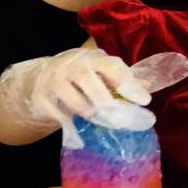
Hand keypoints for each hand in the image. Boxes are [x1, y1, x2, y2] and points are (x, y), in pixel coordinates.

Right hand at [0, 48, 148, 121]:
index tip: (142, 99)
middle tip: (115, 112)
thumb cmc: (79, 77)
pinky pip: (54, 110)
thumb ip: (120, 80)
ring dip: (83, 108)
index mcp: (91, 59)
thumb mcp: (98, 73)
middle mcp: (72, 66)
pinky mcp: (41, 97)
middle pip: (87, 78)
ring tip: (93, 116)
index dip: (126, 81)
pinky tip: (74, 128)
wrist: (41, 78)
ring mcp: (54, 80)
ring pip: (68, 94)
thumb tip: (146, 87)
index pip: (110, 65)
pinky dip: (65, 121)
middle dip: (102, 96)